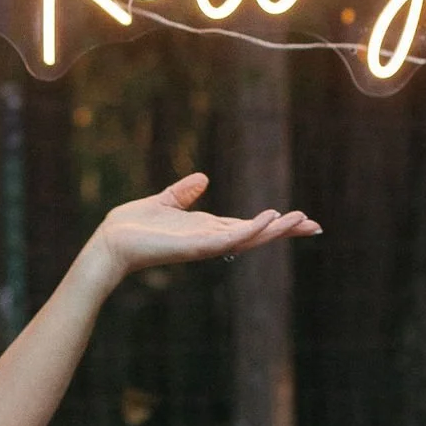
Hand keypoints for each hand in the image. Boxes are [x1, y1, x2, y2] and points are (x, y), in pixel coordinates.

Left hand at [93, 170, 320, 286]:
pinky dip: (251, 229)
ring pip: (250, 239)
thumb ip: (183, 192)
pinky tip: (269, 218)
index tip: (300, 219)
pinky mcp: (196, 247)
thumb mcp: (164, 202)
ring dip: (276, 230)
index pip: (248, 226)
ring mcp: (206, 245)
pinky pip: (230, 239)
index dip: (274, 223)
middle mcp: (211, 239)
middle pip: (257, 235)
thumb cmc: (132, 226)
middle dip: (285, 231)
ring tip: (302, 220)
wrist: (110, 242)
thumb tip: (202, 178)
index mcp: (206, 229)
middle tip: (315, 225)